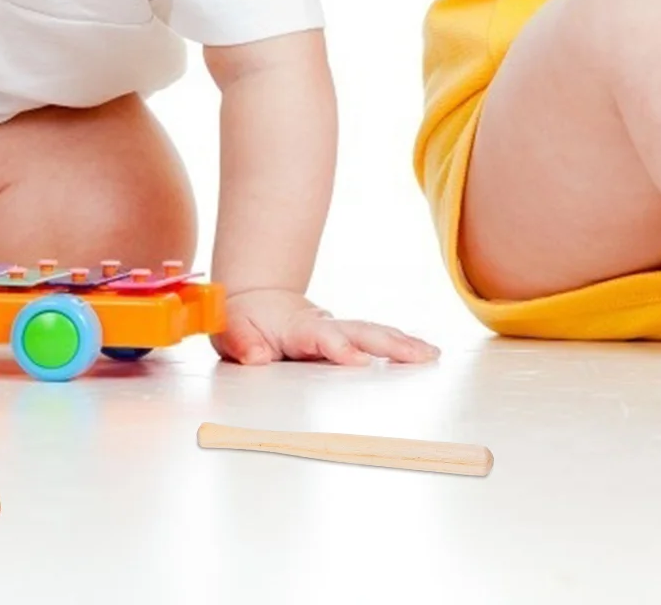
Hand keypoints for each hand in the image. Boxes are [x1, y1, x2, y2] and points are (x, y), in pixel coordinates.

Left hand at [213, 287, 439, 366]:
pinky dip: (399, 345)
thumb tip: (255, 357)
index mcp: (297, 326)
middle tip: (420, 355)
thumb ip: (241, 341)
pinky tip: (422, 354)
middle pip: (360, 331)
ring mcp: (337, 330)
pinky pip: (374, 339)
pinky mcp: (345, 337)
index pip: (322, 337)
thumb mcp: (229, 327)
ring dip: (402, 343)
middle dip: (390, 343)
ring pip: (373, 333)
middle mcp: (323, 325)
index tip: (358, 361)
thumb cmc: (243, 316)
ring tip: (431, 354)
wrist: (256, 298)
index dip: (339, 347)